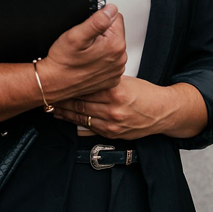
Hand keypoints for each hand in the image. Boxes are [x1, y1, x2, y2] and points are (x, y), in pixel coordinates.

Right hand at [36, 4, 126, 102]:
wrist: (54, 83)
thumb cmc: (63, 62)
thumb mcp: (76, 36)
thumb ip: (97, 21)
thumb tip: (111, 9)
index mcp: (115, 45)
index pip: (116, 17)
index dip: (100, 20)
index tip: (88, 31)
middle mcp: (120, 59)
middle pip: (115, 33)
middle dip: (102, 34)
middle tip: (85, 44)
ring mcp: (116, 70)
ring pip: (112, 47)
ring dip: (102, 47)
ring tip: (85, 54)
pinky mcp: (112, 78)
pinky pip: (110, 61)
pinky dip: (101, 60)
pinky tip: (89, 63)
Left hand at [52, 76, 177, 139]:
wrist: (162, 112)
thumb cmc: (146, 94)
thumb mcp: (127, 80)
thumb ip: (106, 81)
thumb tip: (87, 77)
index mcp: (115, 91)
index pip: (85, 88)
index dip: (69, 86)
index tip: (58, 82)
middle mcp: (112, 109)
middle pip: (80, 104)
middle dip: (63, 100)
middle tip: (50, 95)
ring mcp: (112, 124)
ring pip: (82, 118)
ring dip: (65, 113)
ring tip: (53, 108)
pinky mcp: (112, 134)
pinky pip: (89, 129)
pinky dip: (76, 125)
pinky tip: (67, 120)